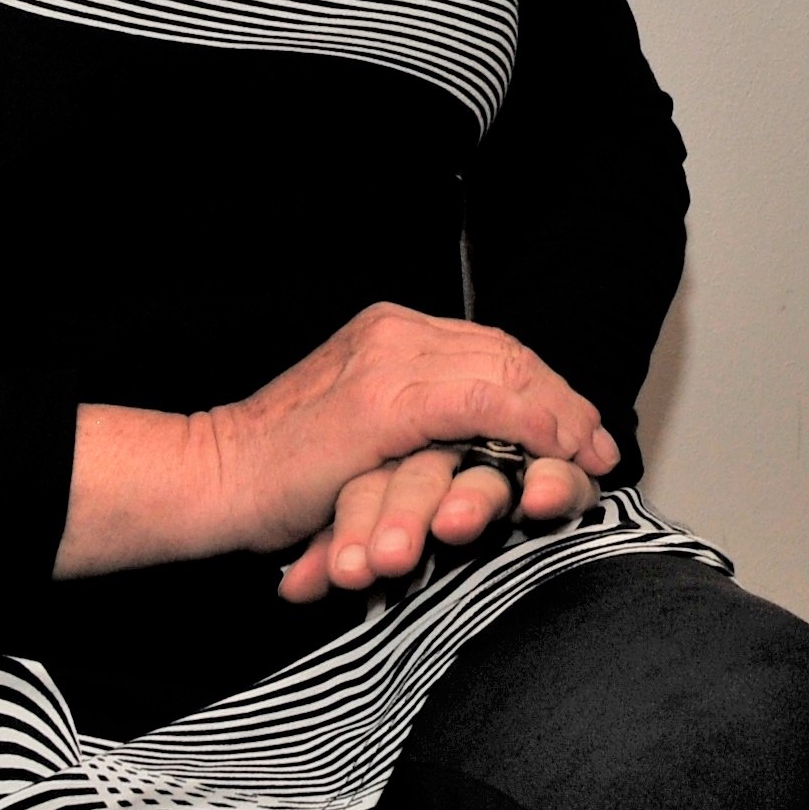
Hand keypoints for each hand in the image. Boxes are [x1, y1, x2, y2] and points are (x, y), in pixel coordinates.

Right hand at [54, 301, 615, 585]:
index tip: (580, 432)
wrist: (209, 478)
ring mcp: (387, 360)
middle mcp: (392, 331)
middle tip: (599, 446)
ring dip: (556, 412)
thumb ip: (413, 420)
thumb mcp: (358, 432)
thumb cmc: (277, 473)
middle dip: (561, 400)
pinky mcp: (381, 401)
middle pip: (506, 354)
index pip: (489, 348)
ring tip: (587, 454)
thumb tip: (479, 444)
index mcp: (388, 331)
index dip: (543, 388)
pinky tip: (555, 446)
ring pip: (502, 370)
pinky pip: (477, 399)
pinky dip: (525, 420)